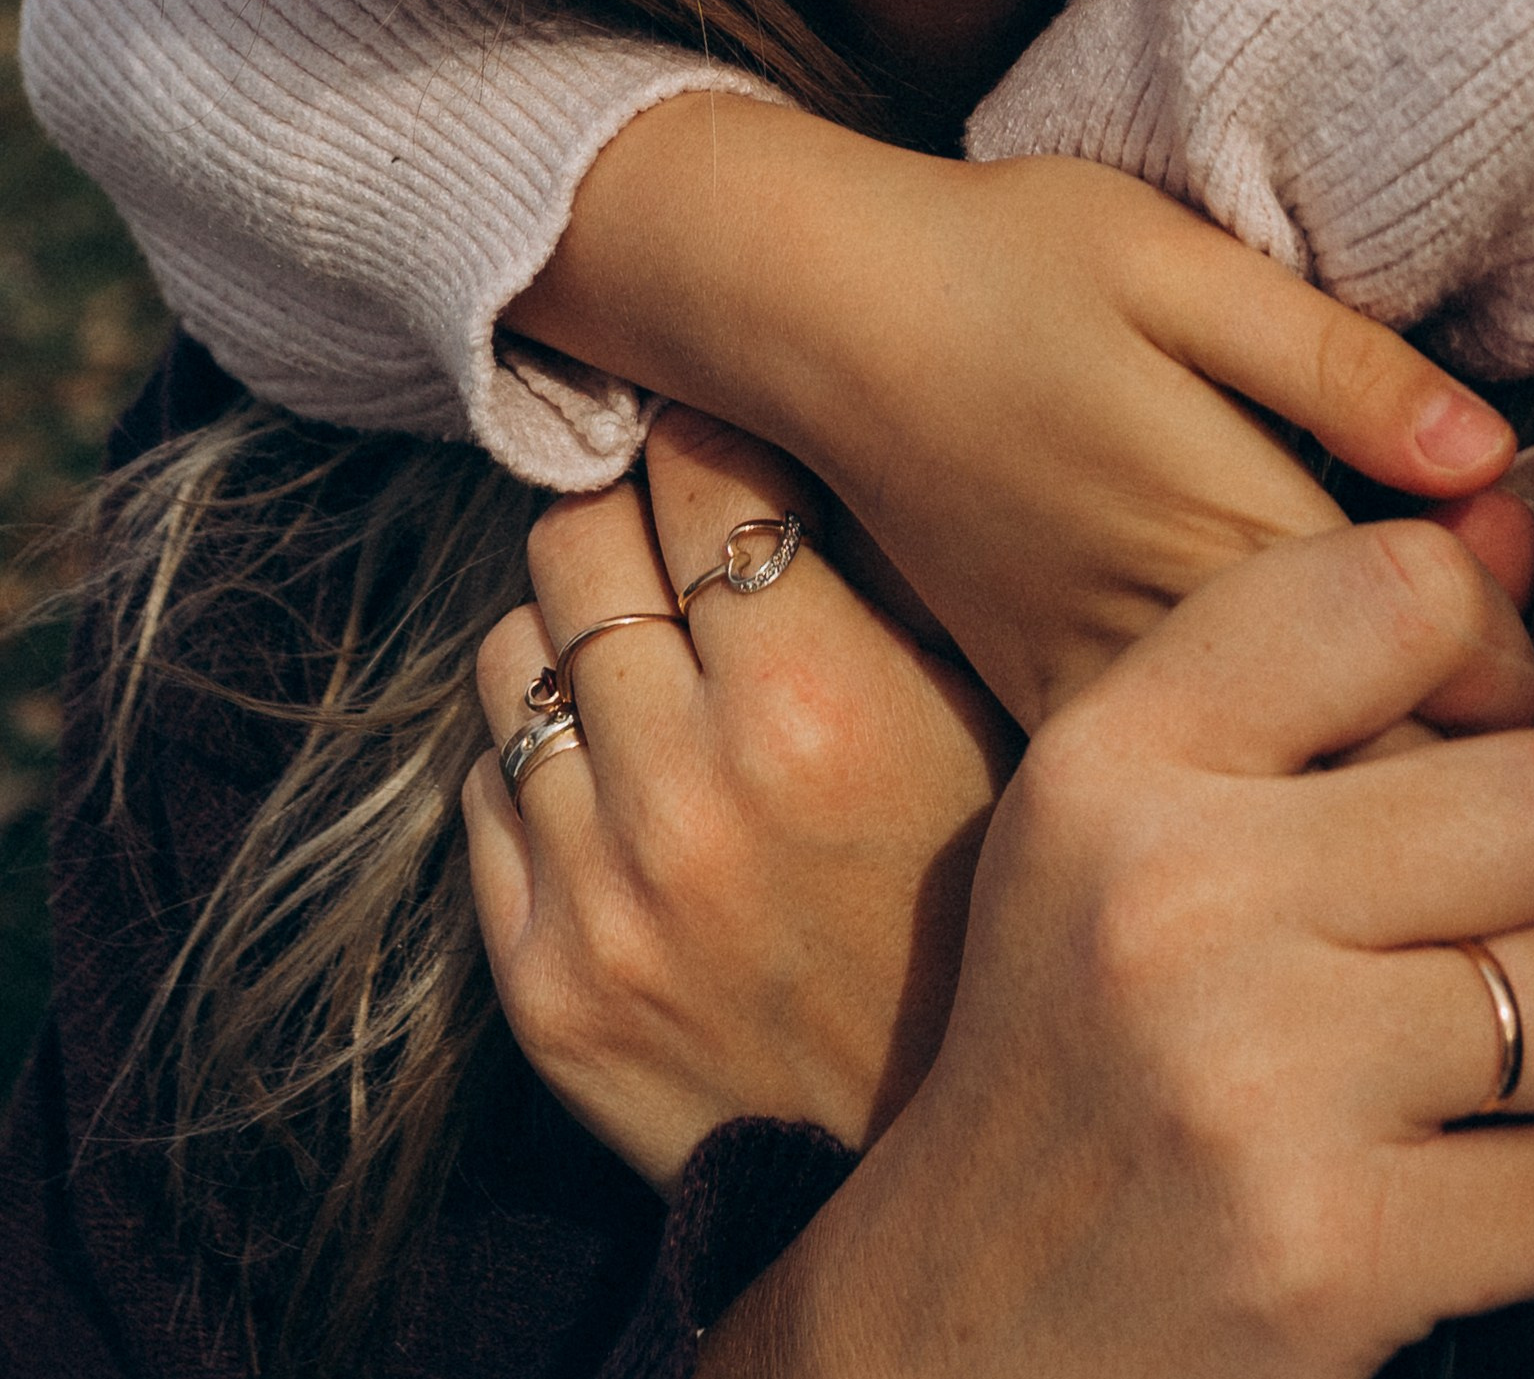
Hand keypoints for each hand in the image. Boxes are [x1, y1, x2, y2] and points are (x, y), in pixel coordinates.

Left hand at [465, 407, 1013, 1188]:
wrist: (930, 1165)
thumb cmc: (988, 912)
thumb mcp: (994, 724)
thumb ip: (905, 576)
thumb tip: (821, 424)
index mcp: (817, 706)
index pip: (700, 473)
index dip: (708, 434)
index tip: (721, 437)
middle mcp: (686, 790)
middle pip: (574, 541)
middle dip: (623, 512)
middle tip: (670, 532)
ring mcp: (594, 890)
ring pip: (507, 653)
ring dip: (570, 637)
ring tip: (643, 664)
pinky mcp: (536, 980)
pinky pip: (483, 790)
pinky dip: (541, 761)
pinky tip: (618, 779)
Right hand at [526, 96, 1520, 727]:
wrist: (808, 314)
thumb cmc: (1007, 253)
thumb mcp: (1179, 258)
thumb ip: (1338, 365)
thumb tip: (1493, 452)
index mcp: (1225, 520)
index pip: (1442, 650)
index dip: (1516, 628)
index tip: (1520, 559)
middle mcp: (1169, 633)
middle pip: (1381, 748)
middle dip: (1461, 717)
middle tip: (1484, 640)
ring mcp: (1096, 685)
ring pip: (1285, 795)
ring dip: (1369, 762)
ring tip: (1407, 685)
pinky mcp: (1042, 700)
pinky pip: (1183, 794)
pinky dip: (1257, 780)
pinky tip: (1287, 722)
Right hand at [718, 524, 1533, 1378]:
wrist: (955, 1337)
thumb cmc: (1077, 1036)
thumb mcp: (1122, 816)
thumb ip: (1314, 659)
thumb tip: (1533, 507)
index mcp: (1115, 756)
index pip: (1406, 591)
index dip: (1479, 664)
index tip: (1447, 747)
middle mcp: (1177, 894)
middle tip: (1462, 933)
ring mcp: (1256, 1076)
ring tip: (1453, 1061)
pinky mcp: (1333, 1250)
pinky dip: (1530, 1204)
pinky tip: (1424, 1197)